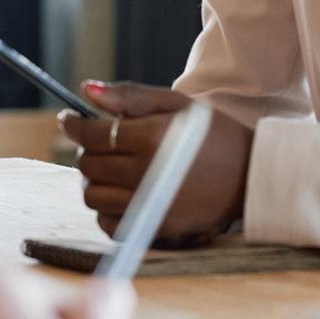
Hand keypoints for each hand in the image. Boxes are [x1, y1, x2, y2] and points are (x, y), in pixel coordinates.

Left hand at [60, 82, 252, 243]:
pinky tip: (121, 194)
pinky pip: (109, 224)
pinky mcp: (156, 229)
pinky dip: (106, 210)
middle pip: (88, 165)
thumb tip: (85, 90)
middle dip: (88, 150)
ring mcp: (151, 205)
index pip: (92, 134)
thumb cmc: (214, 134)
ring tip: (112, 169)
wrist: (252, 176)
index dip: (73, 124)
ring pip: (92, 196)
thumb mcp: (176, 104)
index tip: (67, 119)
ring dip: (94, 180)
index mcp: (152, 137)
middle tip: (101, 143)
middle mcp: (147, 174)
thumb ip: (130, 96)